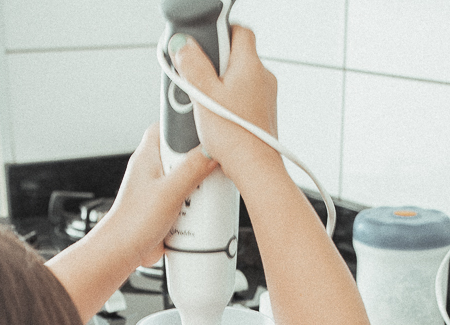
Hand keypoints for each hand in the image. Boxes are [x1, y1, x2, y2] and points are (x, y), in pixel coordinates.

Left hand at [99, 124, 216, 267]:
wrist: (122, 252)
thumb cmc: (132, 221)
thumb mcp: (169, 192)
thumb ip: (192, 169)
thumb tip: (212, 152)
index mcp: (148, 154)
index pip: (169, 123)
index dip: (188, 121)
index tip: (207, 128)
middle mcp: (153, 168)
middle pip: (185, 151)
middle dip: (201, 160)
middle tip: (209, 169)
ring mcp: (160, 187)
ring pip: (189, 175)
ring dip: (201, 185)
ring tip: (204, 193)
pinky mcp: (166, 205)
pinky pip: (188, 197)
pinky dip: (197, 203)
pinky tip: (201, 210)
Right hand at [169, 26, 277, 170]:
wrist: (254, 168)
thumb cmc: (235, 137)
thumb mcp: (203, 95)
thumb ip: (192, 65)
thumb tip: (184, 45)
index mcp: (250, 65)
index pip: (239, 31)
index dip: (220, 33)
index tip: (203, 47)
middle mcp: (263, 77)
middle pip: (236, 57)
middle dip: (214, 67)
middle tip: (198, 82)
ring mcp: (266, 97)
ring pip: (239, 80)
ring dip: (221, 88)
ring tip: (205, 106)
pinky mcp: (263, 114)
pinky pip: (243, 99)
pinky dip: (230, 104)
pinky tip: (218, 120)